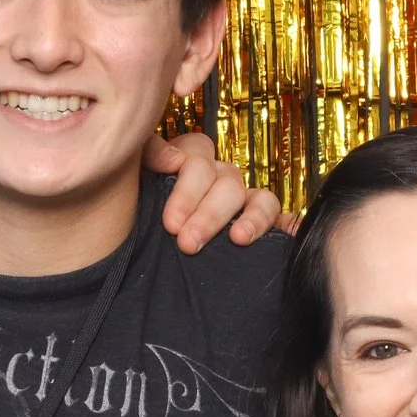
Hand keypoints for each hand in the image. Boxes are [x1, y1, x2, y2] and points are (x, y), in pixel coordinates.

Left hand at [146, 132, 292, 252]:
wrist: (143, 263)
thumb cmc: (138, 217)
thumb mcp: (135, 182)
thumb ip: (147, 155)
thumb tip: (173, 159)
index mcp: (190, 165)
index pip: (199, 152)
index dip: (187, 185)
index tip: (170, 221)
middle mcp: (219, 180)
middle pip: (225, 180)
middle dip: (206, 213)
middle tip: (185, 241)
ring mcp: (243, 202)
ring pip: (256, 196)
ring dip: (247, 218)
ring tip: (236, 239)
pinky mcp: (263, 226)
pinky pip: (280, 216)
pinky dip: (281, 223)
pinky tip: (280, 235)